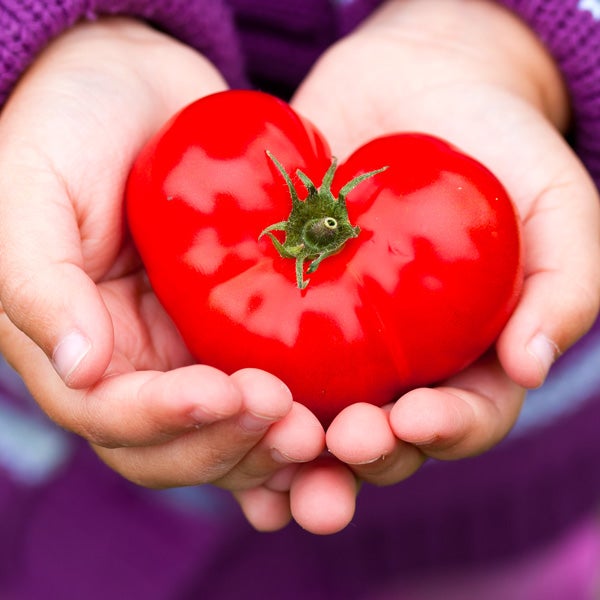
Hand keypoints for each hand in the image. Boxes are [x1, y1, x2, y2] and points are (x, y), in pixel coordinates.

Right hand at [0, 18, 324, 530]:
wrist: (137, 89)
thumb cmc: (69, 127)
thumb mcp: (29, 191)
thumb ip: (39, 283)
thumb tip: (81, 369)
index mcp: (78, 346)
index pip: (114, 417)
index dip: (165, 420)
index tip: (221, 393)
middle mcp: (134, 363)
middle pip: (176, 445)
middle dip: (230, 445)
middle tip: (290, 424)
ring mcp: (189, 348)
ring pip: (229, 432)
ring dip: (271, 447)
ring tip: (320, 434)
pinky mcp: (241, 325)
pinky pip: (270, 387)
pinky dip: (299, 416)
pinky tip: (335, 425)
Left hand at [284, 0, 599, 529]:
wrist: (419, 84)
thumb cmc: (502, 146)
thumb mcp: (556, 208)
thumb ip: (564, 285)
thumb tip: (532, 365)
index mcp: (472, 356)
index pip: (465, 416)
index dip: (444, 430)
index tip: (414, 419)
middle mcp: (403, 361)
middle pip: (385, 434)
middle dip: (364, 451)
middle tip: (342, 443)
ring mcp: (340, 335)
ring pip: (318, 410)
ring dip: (298, 442)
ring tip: (277, 443)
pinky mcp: (286, 300)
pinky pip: (263, 350)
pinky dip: (246, 384)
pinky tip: (225, 397)